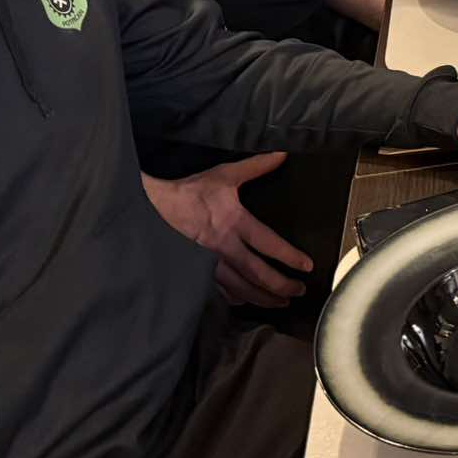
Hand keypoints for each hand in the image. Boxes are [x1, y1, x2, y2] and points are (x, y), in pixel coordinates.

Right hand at [142, 153, 311, 307]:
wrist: (152, 209)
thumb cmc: (189, 192)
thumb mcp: (224, 175)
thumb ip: (255, 166)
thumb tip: (280, 154)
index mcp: (234, 224)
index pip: (269, 244)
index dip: (290, 257)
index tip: (306, 266)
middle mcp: (224, 249)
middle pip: (258, 274)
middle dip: (281, 286)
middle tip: (299, 292)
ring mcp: (209, 264)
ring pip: (241, 289)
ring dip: (262, 298)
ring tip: (280, 303)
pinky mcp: (196, 272)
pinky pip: (219, 291)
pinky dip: (235, 299)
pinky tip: (245, 302)